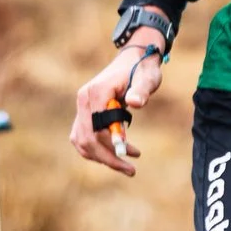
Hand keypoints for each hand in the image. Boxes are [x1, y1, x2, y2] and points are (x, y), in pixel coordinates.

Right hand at [71, 38, 167, 175]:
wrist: (134, 59)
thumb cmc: (143, 70)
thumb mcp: (148, 79)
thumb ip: (141, 91)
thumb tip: (134, 102)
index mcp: (96, 92)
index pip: (97, 129)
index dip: (113, 146)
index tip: (134, 156)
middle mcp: (84, 100)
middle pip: (87, 139)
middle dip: (108, 158)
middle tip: (131, 170)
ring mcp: (82, 106)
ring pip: (82, 142)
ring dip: (103, 156)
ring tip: (127, 164)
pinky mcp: (85, 112)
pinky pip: (84, 137)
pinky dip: (98, 149)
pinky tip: (119, 152)